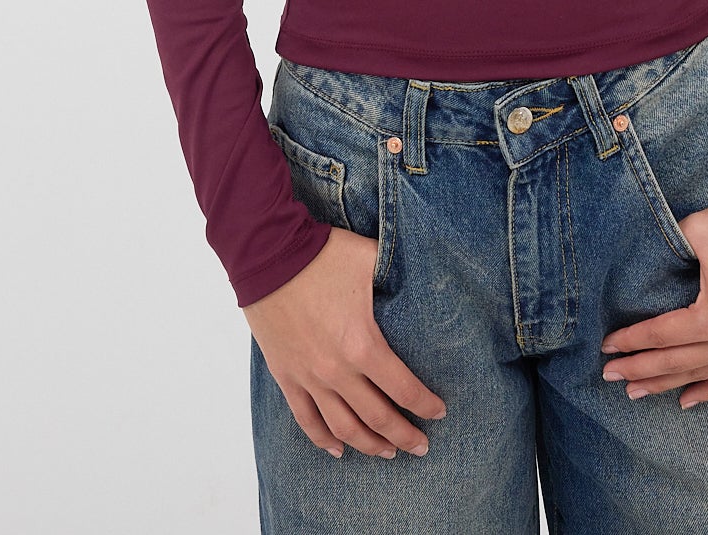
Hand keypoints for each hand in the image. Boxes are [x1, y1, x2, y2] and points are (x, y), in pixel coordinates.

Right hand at [242, 225, 447, 458]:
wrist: (268, 254)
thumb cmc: (322, 254)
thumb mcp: (370, 259)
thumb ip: (396, 274)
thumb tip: (421, 274)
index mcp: (363, 345)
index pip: (404, 389)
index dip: (425, 405)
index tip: (439, 412)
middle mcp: (337, 371)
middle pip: (378, 418)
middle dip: (404, 436)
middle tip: (422, 446)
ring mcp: (309, 377)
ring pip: (344, 428)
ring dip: (369, 445)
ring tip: (388, 453)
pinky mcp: (286, 376)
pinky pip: (306, 419)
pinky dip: (324, 439)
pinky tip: (339, 450)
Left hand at [599, 195, 707, 406]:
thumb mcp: (694, 230)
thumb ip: (665, 254)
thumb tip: (641, 271)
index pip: (662, 336)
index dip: (630, 342)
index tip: (606, 347)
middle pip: (678, 363)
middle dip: (640, 370)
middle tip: (611, 375)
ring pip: (703, 376)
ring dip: (668, 384)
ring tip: (636, 390)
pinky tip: (685, 399)